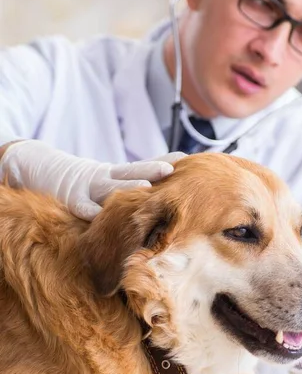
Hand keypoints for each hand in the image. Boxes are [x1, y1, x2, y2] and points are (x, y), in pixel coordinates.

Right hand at [0, 139, 184, 220]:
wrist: (44, 170)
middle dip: (152, 168)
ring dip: (128, 186)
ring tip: (146, 187)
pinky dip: (92, 210)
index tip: (186, 158)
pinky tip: (103, 214)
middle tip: (171, 169)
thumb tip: (166, 184)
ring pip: (111, 187)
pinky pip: (82, 207)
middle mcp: (106, 177)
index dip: (164, 160)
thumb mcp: (110, 178)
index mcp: (117, 173)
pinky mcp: (71, 199)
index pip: (145, 164)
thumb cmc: (85, 182)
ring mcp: (88, 186)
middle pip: (132, 171)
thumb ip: (133, 181)